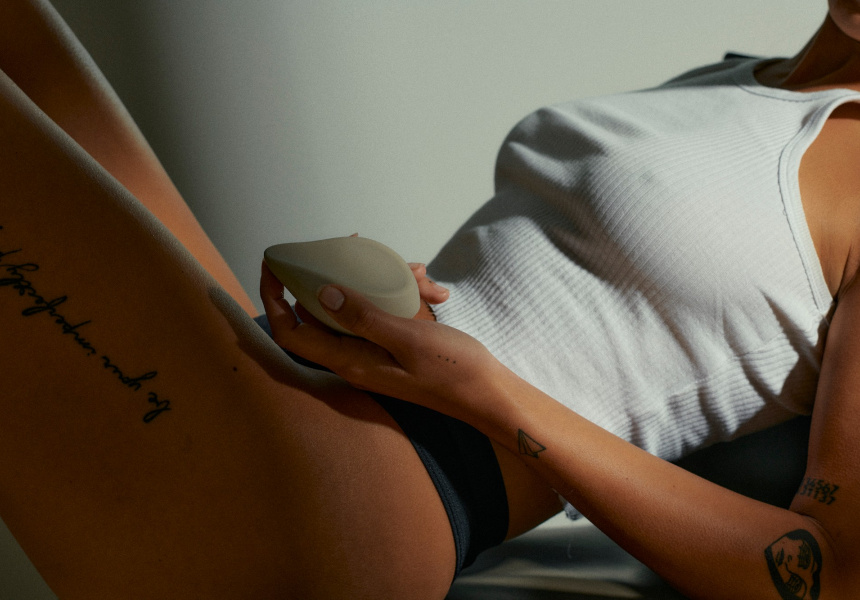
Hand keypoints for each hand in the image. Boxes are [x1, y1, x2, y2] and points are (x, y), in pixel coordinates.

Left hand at [259, 262, 502, 421]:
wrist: (487, 393)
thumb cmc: (453, 370)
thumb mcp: (408, 339)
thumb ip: (364, 317)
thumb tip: (321, 292)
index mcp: (350, 361)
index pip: (292, 331)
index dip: (274, 298)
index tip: (275, 265)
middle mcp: (354, 359)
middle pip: (320, 312)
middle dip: (332, 276)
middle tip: (350, 245)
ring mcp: (373, 353)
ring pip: (356, 307)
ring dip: (378, 282)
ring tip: (418, 271)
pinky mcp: (391, 346)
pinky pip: (381, 313)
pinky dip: (399, 293)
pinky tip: (428, 285)